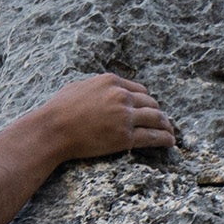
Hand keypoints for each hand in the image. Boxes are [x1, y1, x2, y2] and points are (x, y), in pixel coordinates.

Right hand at [40, 74, 175, 161]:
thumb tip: (98, 89)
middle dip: (157, 112)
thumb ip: (94, 86)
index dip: (146, 100)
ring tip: (170, 132)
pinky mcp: (124, 136)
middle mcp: (121, 96)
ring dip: (166, 125)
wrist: (52, 130)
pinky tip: (170, 142)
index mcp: (111, 81)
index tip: (148, 107)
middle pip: (150, 102)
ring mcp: (124, 116)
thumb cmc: (57, 110)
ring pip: (156, 118)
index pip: (139, 89)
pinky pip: (151, 136)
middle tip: (162, 120)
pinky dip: (164, 138)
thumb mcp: (77, 86)